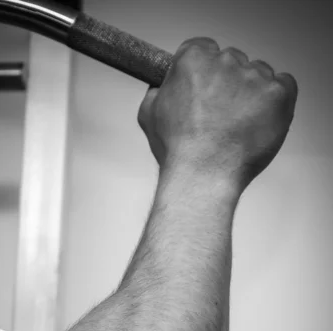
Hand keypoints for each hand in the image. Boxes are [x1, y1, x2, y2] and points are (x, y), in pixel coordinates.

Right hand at [138, 37, 297, 189]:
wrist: (203, 176)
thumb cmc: (178, 151)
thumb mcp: (150, 116)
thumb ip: (158, 92)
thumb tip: (161, 88)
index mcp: (194, 58)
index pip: (205, 49)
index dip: (206, 72)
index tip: (207, 90)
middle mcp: (226, 61)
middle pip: (234, 62)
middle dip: (230, 85)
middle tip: (222, 116)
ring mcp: (255, 76)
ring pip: (259, 75)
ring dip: (253, 95)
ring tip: (240, 127)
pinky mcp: (278, 94)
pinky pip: (285, 86)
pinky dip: (277, 102)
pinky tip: (261, 122)